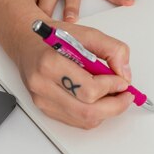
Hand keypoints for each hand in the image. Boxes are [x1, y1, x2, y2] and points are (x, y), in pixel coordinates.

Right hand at [16, 20, 133, 128]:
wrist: (27, 42)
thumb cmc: (53, 37)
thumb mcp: (87, 33)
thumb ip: (112, 49)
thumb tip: (124, 74)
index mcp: (51, 64)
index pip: (89, 89)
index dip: (112, 87)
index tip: (123, 81)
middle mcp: (43, 85)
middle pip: (88, 111)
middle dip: (115, 106)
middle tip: (126, 96)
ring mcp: (43, 100)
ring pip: (84, 120)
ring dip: (106, 111)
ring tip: (113, 96)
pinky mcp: (45, 108)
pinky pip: (77, 120)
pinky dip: (94, 113)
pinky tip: (98, 99)